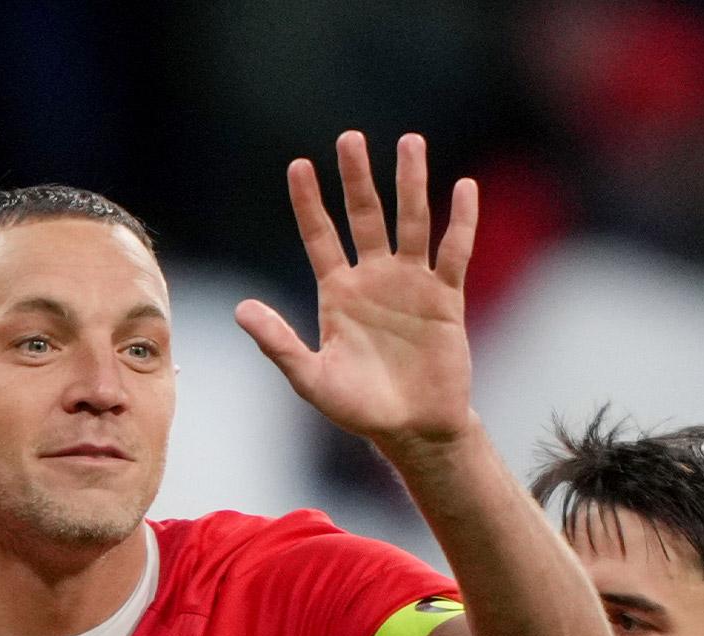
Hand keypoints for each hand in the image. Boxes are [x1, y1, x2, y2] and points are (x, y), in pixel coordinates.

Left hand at [235, 131, 479, 455]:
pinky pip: (454, 252)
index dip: (309, 203)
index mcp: (338, 293)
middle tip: (351, 138)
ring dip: (411, 184)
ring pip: (411, 222)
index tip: (298, 166)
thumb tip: (241, 309)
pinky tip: (463, 188)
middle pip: (365, 217)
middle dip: (358, 178)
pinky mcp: (446, 298)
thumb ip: (279, 343)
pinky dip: (460, 221)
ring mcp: (411, 284)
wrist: (413, 430)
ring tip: (411, 141)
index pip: (320, 236)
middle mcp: (373, 279)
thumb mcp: (311, 378)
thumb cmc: (359, 408)